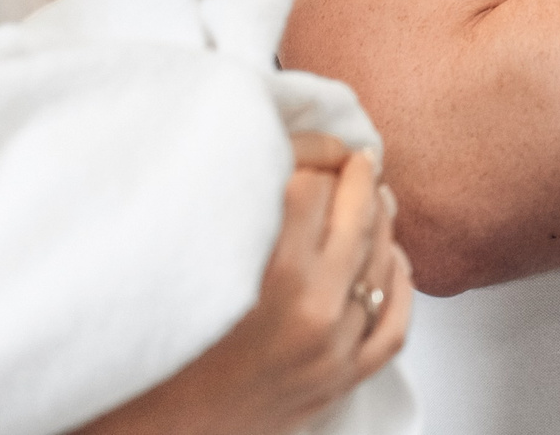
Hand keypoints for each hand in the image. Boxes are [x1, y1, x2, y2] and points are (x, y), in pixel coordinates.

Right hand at [81, 137, 411, 434]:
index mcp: (276, 275)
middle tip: (356, 160)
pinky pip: (393, 323)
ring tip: (375, 199)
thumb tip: (284, 166)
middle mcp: (315, 311)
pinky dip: (398, 285)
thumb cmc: (162, 355)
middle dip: (359, 181)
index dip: (315, 162)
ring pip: (382, 264)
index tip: (313, 153)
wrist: (161, 431)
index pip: (315, 189)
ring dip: (382, 224)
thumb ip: (241, 215)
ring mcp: (335, 348)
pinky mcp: (340, 380)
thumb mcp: (194, 267)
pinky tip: (392, 259)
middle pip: (358, 219)